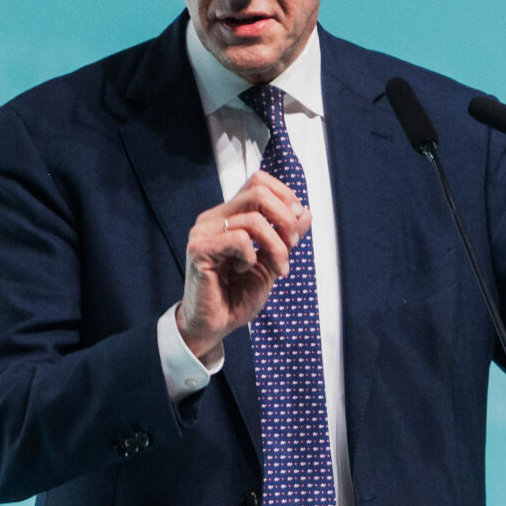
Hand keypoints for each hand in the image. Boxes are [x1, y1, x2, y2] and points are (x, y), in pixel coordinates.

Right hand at [179, 170, 310, 360]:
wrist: (216, 324)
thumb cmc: (238, 295)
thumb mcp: (272, 262)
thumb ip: (286, 237)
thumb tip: (306, 212)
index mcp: (229, 215)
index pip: (258, 181)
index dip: (285, 196)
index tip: (296, 227)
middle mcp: (214, 217)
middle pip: (259, 192)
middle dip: (286, 220)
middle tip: (293, 246)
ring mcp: (204, 231)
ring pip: (254, 219)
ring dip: (277, 246)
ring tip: (278, 268)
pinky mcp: (199, 248)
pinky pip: (239, 239)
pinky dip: (252, 256)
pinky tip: (244, 269)